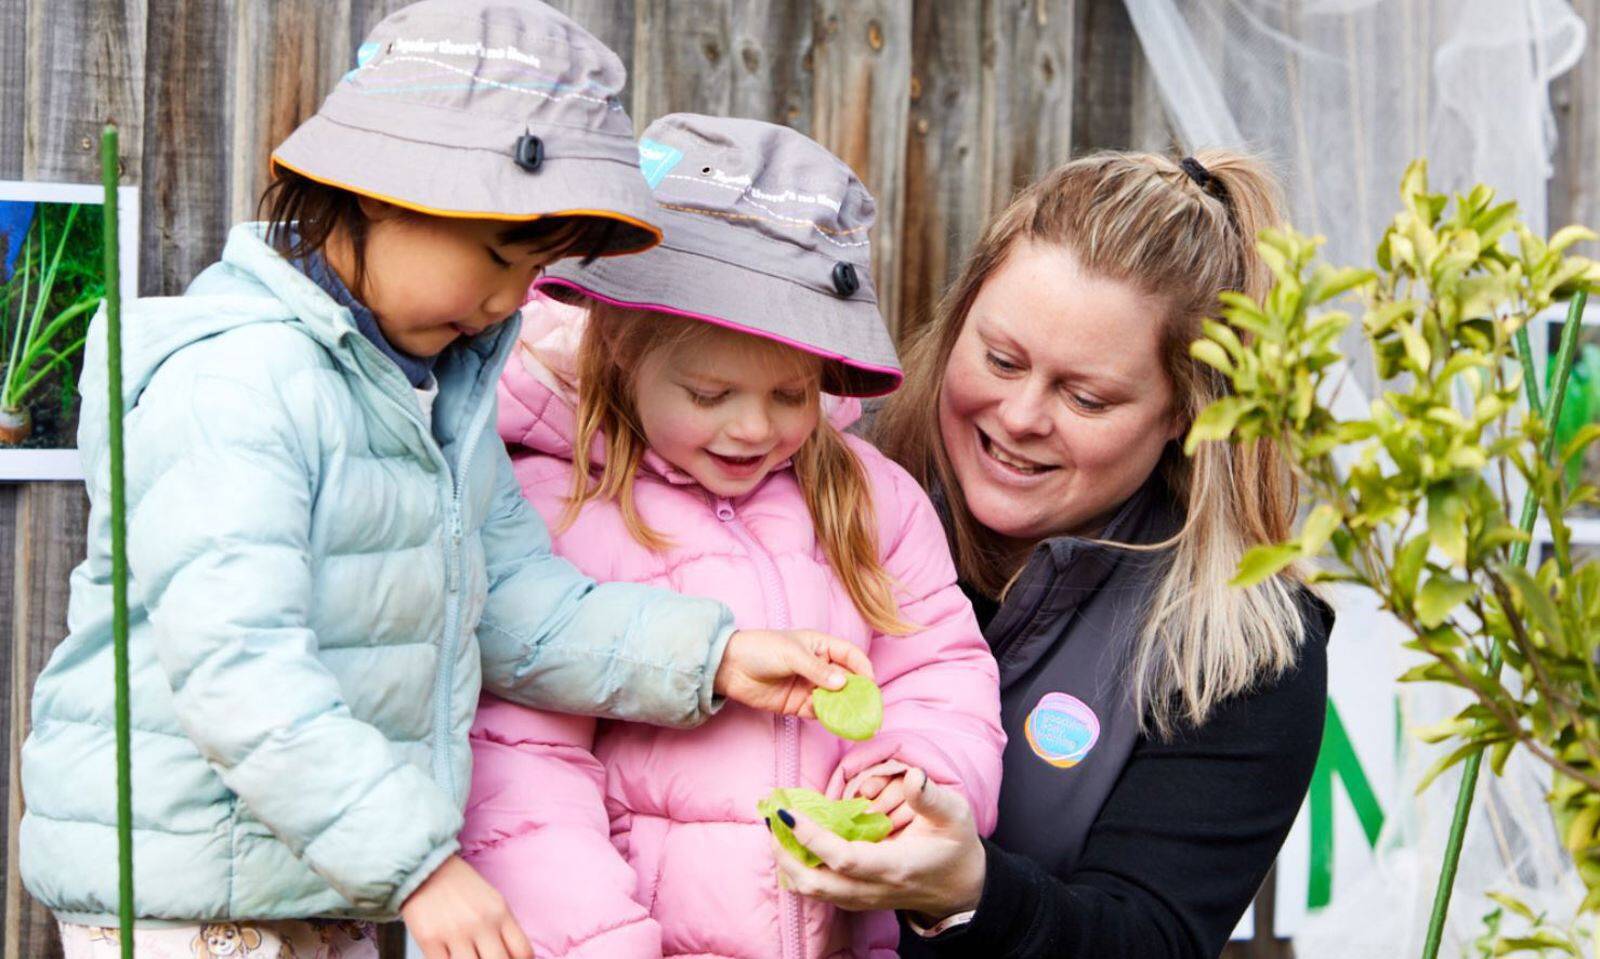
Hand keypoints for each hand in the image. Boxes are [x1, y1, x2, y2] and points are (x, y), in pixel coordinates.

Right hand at [401, 855, 533, 958]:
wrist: (426, 868)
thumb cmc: (461, 887)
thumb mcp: (492, 901)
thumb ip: (503, 929)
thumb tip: (511, 957)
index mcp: (500, 912)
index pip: (522, 951)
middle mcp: (481, 922)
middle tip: (485, 957)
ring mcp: (455, 932)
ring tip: (468, 955)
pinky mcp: (429, 939)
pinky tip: (449, 956)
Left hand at [714, 628, 873, 715]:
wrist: (730, 667)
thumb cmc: (761, 649)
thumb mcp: (792, 654)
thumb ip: (817, 670)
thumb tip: (843, 684)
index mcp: (821, 646)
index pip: (850, 655)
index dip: (863, 668)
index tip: (870, 684)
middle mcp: (819, 666)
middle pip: (847, 680)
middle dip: (858, 693)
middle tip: (869, 708)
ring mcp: (809, 686)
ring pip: (835, 699)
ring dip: (845, 708)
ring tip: (855, 719)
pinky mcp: (798, 705)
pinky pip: (819, 712)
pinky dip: (828, 718)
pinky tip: (835, 722)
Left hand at [770, 767, 985, 918]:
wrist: (962, 889)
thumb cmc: (956, 847)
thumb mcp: (955, 816)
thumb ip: (931, 797)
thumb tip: (912, 776)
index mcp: (895, 867)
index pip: (844, 859)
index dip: (811, 838)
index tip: (788, 813)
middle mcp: (874, 889)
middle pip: (816, 884)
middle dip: (785, 854)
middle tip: (772, 819)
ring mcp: (864, 899)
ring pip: (813, 892)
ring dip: (787, 863)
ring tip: (777, 830)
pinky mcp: (858, 900)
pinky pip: (819, 891)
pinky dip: (799, 870)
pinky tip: (794, 844)